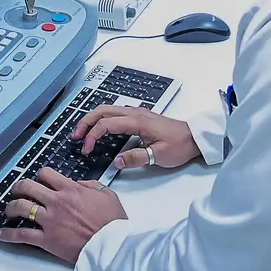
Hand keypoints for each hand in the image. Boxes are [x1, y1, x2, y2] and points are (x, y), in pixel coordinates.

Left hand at [0, 167, 127, 262]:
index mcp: (70, 189)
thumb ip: (90, 186)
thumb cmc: (112, 222)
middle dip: (18, 187)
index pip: (45, 174)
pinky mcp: (47, 239)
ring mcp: (50, 220)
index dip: (39, 175)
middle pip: (27, 187)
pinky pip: (22, 235)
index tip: (38, 180)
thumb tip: (78, 184)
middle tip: (17, 190)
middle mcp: (56, 202)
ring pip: (21, 207)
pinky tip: (2, 234)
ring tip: (8, 210)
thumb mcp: (107, 195)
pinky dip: (9, 234)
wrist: (111, 245)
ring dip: (10, 207)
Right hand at [73, 105, 201, 169]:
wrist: (195, 137)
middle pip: (102, 110)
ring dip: (93, 119)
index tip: (86, 149)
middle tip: (75, 137)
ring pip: (107, 109)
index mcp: (137, 121)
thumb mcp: (158, 156)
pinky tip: (100, 129)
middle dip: (86, 122)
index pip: (106, 124)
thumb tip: (116, 161)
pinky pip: (115, 113)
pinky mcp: (139, 117)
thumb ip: (135, 158)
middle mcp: (134, 113)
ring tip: (83, 133)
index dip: (93, 136)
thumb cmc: (179, 145)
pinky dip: (102, 119)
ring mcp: (137, 113)